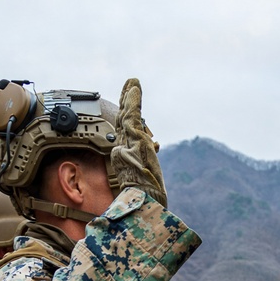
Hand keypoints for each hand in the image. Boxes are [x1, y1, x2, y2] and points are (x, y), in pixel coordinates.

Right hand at [108, 78, 166, 206]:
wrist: (143, 198)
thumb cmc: (145, 193)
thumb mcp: (147, 172)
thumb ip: (148, 157)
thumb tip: (156, 145)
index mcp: (125, 155)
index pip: (126, 132)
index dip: (127, 118)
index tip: (128, 106)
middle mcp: (124, 145)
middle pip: (124, 120)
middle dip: (126, 102)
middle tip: (128, 87)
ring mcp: (128, 140)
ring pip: (127, 114)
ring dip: (129, 97)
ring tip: (133, 83)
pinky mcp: (134, 136)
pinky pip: (133, 114)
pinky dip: (133, 99)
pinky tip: (135, 87)